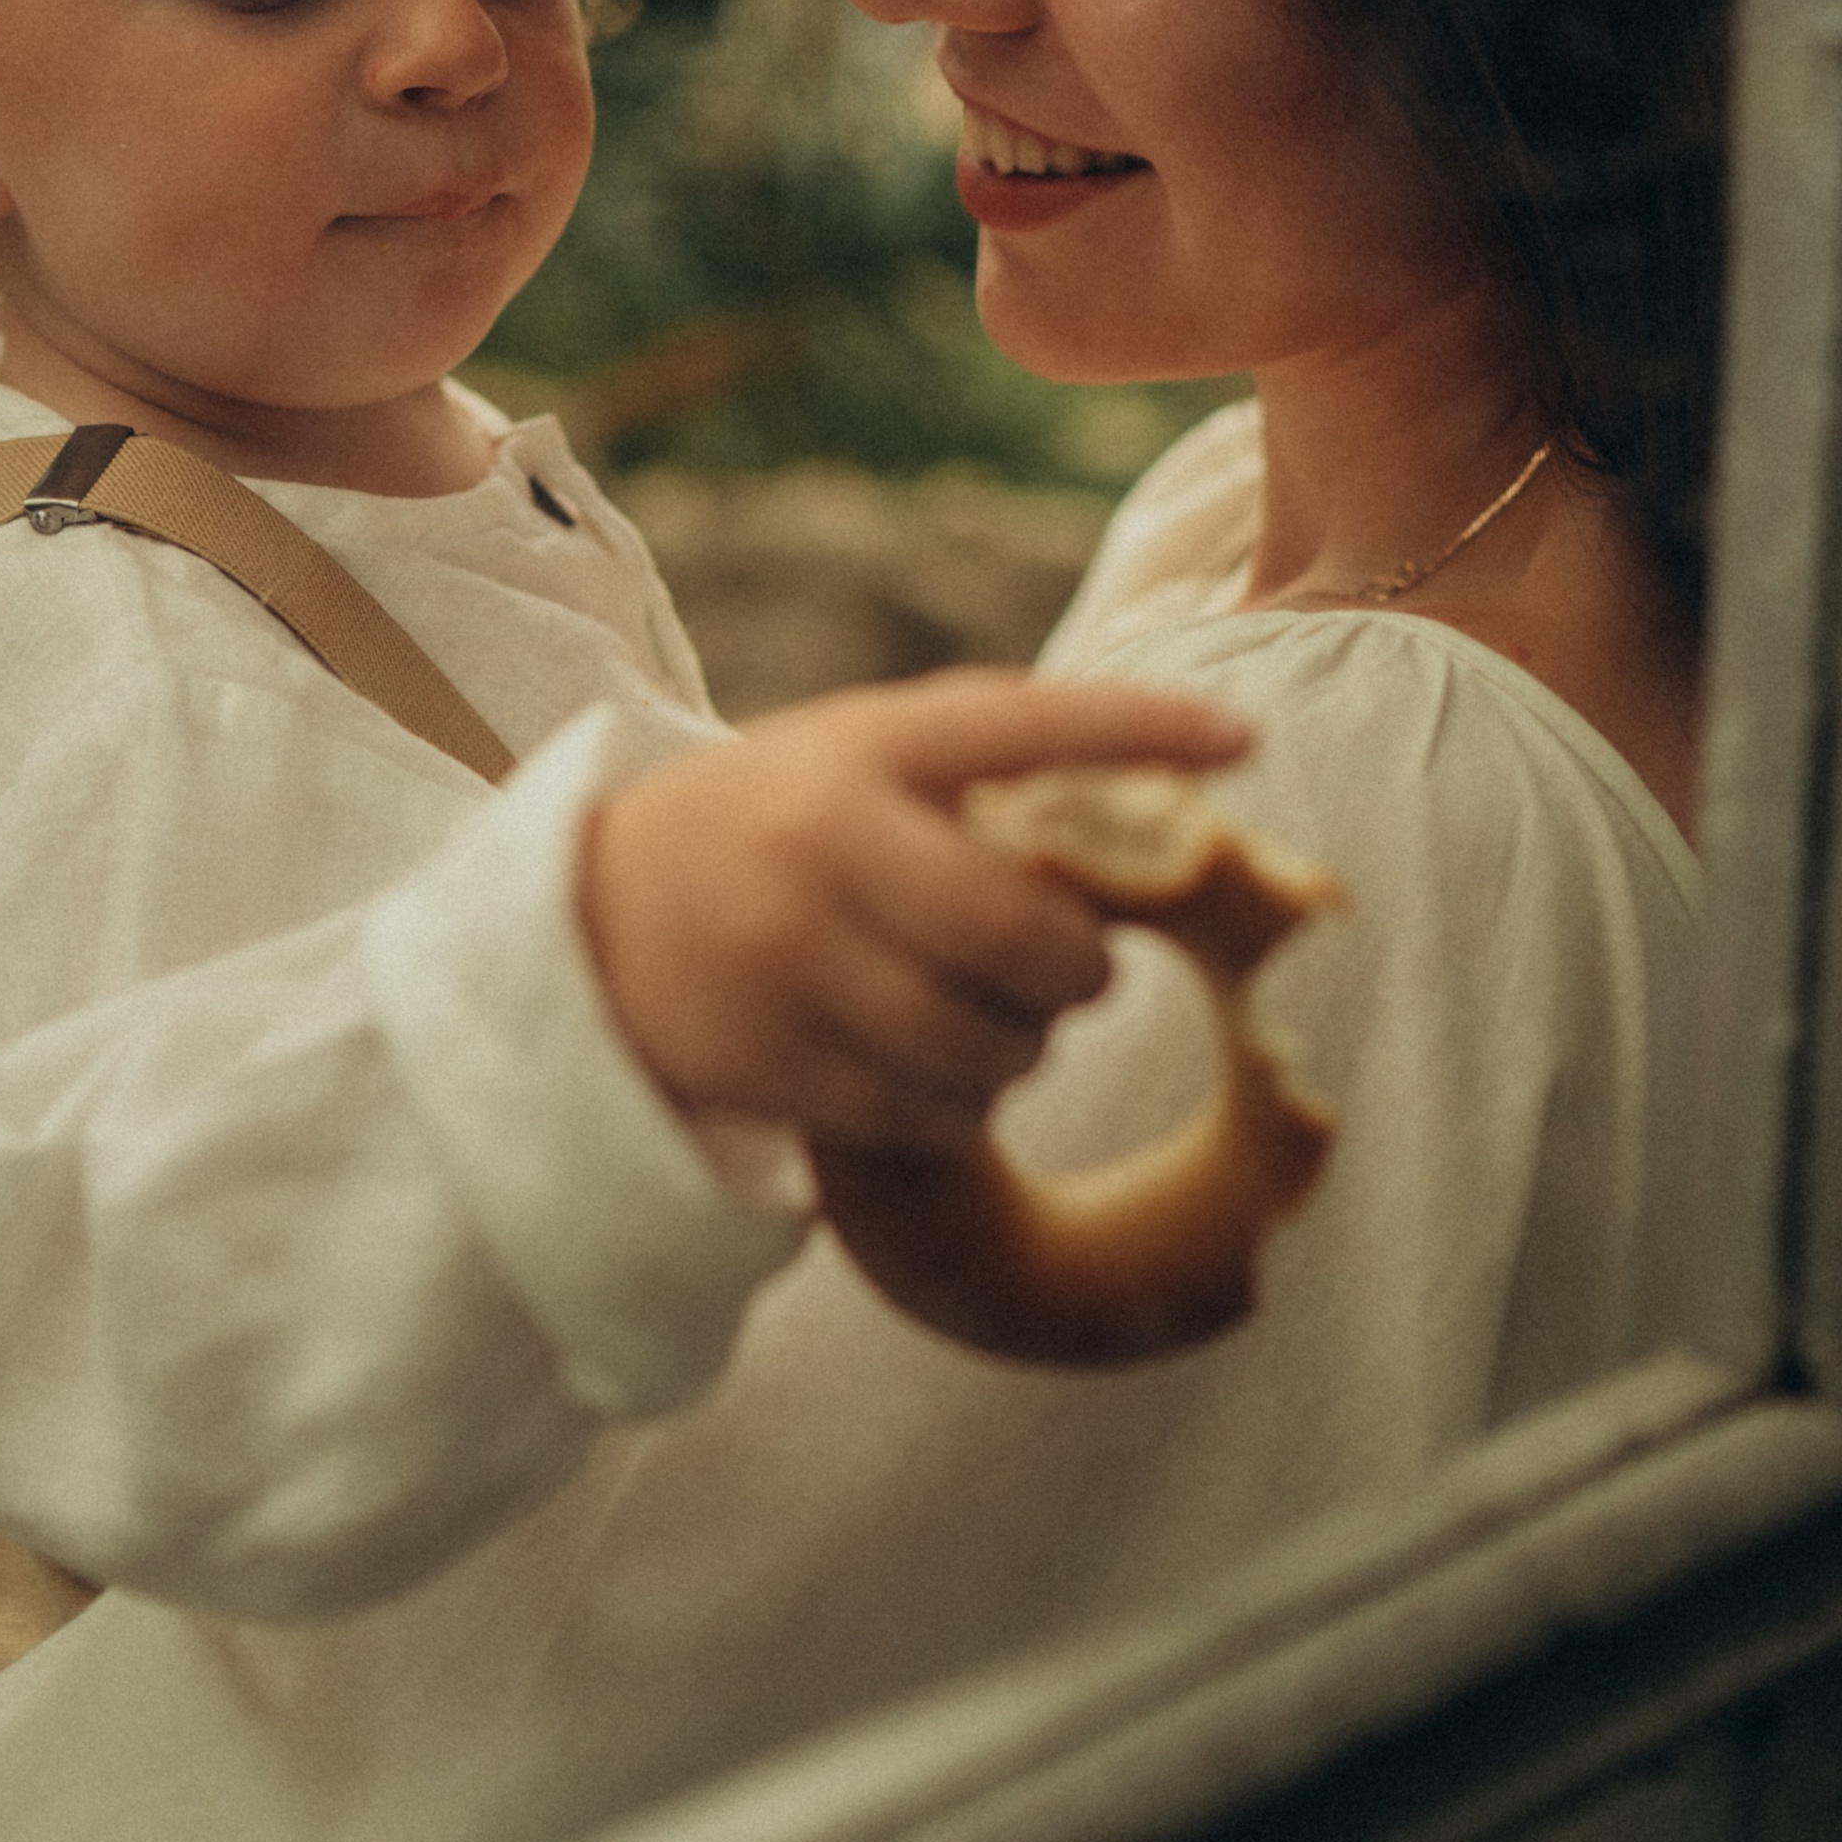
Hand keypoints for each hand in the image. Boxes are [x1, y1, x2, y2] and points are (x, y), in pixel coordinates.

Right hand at [579, 668, 1252, 1152]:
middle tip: (1074, 969)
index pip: (1021, 725)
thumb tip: (1174, 792)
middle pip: (1024, 934)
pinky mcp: (769, 1063)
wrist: (596, 914)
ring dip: (1024, 1048)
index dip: (1140, 730)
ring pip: (988, 1043)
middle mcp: (824, 843)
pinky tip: (932, 1069)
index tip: (1246, 740)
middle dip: (1079, 968)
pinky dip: (960, 1106)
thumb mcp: (859, 756)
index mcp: (862, 748)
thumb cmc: (778, 823)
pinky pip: (930, 1116)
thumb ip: (986, 767)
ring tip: (994, 1020)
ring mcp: (790, 960)